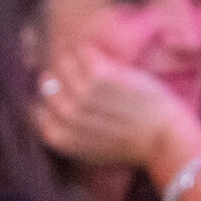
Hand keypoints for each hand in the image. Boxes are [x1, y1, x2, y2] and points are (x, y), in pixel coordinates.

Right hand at [31, 46, 200, 171]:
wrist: (165, 140)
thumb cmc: (133, 145)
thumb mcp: (91, 150)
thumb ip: (67, 133)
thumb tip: (43, 109)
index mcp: (59, 138)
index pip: (34, 110)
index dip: (50, 99)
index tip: (65, 95)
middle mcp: (66, 115)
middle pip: (47, 83)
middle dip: (61, 78)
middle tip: (81, 76)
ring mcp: (81, 93)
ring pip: (63, 62)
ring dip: (75, 60)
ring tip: (92, 65)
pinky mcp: (100, 74)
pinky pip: (83, 50)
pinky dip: (89, 50)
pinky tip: (100, 57)